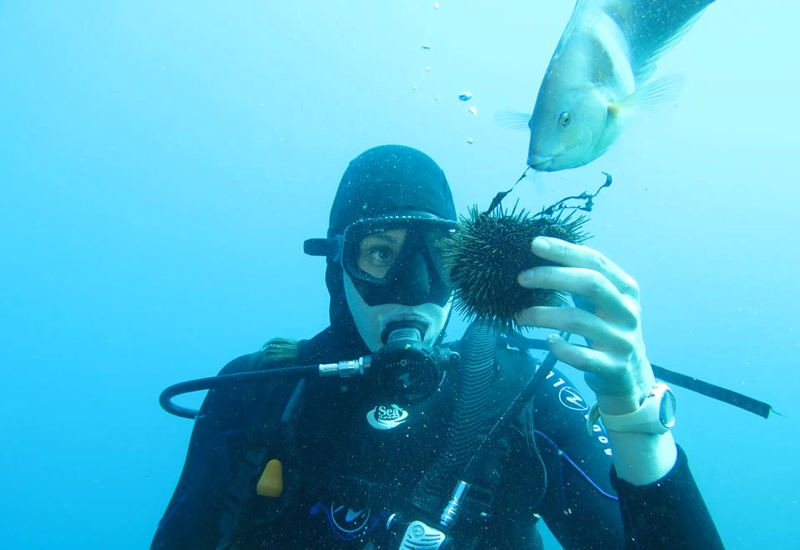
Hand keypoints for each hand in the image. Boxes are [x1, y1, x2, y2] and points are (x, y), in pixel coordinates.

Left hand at [515, 236, 655, 414]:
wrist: (631, 376)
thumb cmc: (608, 329)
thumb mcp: (604, 302)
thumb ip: (582, 281)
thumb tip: (541, 257)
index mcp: (626, 289)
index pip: (596, 261)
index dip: (565, 251)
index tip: (535, 244)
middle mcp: (628, 312)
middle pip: (591, 284)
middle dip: (552, 277)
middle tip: (521, 278)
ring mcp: (622, 340)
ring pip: (578, 321)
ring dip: (542, 315)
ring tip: (520, 316)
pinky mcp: (613, 368)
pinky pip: (580, 356)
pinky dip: (560, 347)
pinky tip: (549, 341)